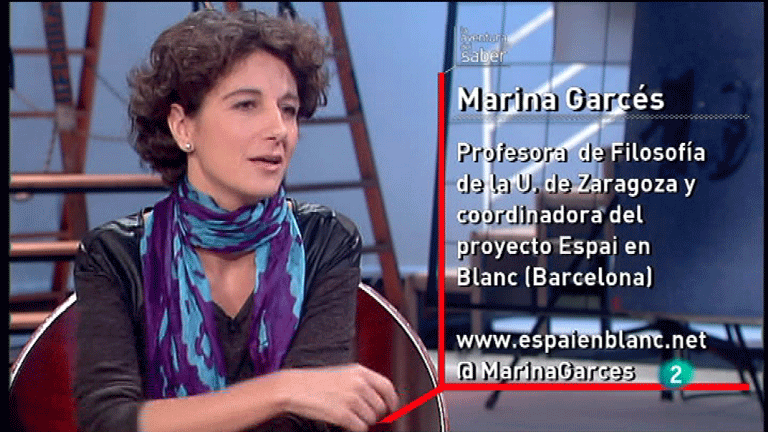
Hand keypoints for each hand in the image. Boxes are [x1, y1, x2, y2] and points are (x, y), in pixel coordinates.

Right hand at [273, 363, 398, 431]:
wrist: (294, 388)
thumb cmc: (316, 382)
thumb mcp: (343, 374)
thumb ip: (363, 383)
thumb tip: (380, 398)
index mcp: (360, 372)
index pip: (387, 387)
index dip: (392, 400)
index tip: (392, 407)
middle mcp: (359, 384)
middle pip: (381, 407)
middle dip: (374, 414)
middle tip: (361, 414)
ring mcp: (352, 399)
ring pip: (371, 420)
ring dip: (362, 421)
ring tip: (348, 415)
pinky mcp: (343, 414)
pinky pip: (361, 428)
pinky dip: (355, 429)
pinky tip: (344, 422)